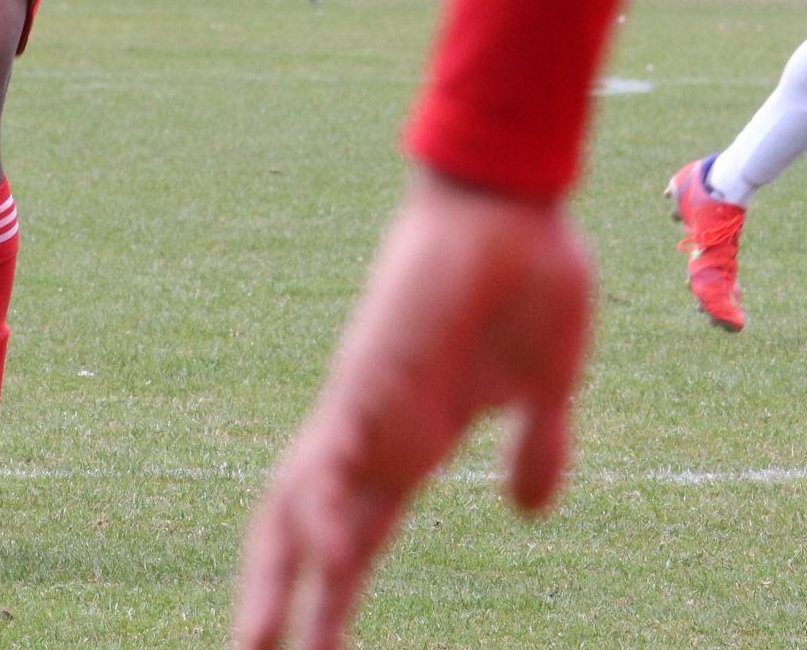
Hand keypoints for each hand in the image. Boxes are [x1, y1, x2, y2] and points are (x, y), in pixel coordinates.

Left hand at [233, 169, 593, 649]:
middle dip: (275, 601)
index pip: (354, 537)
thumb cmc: (527, 277)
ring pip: (297, 503)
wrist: (511, 200)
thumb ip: (536, 448)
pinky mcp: (374, 374)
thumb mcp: (546, 387)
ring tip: (260, 646)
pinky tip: (324, 557)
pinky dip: (327, 510)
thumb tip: (527, 512)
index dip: (331, 598)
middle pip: (299, 531)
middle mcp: (371, 431)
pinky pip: (339, 454)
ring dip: (279, 578)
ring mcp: (365, 403)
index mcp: (407, 441)